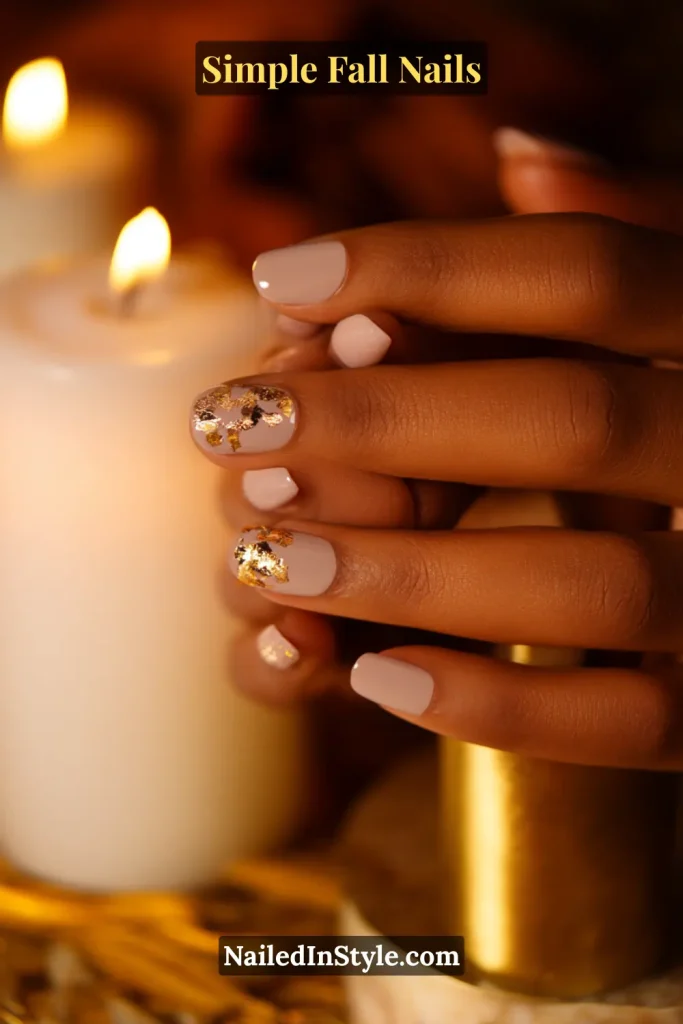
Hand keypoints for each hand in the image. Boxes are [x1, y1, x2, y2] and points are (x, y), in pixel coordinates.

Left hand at [193, 212, 682, 769]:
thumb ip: (621, 245)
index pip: (592, 272)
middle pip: (574, 419)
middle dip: (388, 423)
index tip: (279, 277)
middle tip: (237, 427)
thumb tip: (521, 156)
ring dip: (416, 571)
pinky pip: (629, 723)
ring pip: (594, 583)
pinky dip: (500, 706)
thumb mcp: (666, 325)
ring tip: (276, 563)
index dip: (433, 264)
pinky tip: (378, 676)